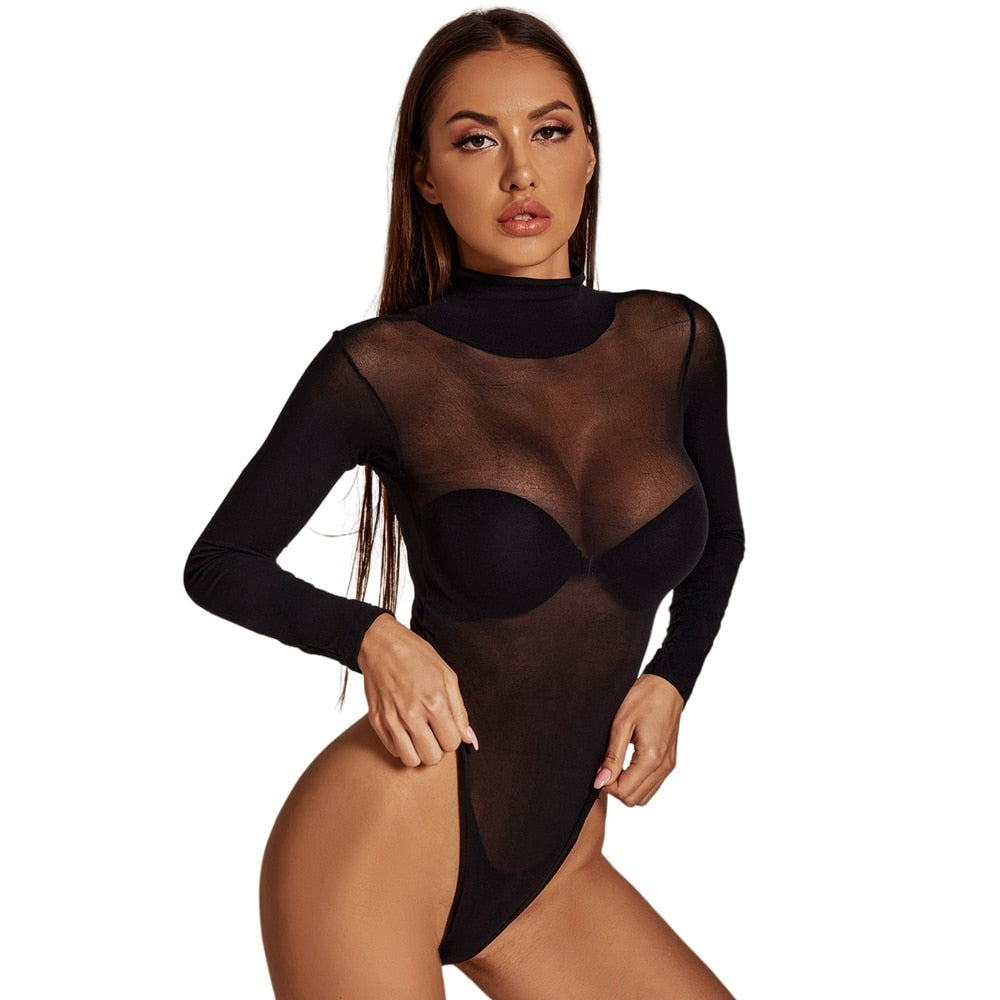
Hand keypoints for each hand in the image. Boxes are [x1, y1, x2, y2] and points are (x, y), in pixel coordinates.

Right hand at [357, 613, 478, 766]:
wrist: (380, 644)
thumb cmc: (417, 656)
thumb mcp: (447, 676)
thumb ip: (460, 711)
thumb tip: (470, 739)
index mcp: (434, 702)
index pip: (451, 743)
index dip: (452, 737)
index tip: (447, 726)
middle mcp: (412, 714)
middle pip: (432, 757)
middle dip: (437, 748)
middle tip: (435, 732)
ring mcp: (391, 720)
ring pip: (411, 760)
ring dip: (419, 751)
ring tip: (420, 735)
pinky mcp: (376, 722)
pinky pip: (393, 751)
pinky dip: (402, 746)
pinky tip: (405, 730)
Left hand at [592, 674, 683, 805]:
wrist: (667, 685)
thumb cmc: (644, 698)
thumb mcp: (621, 723)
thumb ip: (612, 756)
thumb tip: (600, 781)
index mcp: (652, 758)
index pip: (625, 792)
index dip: (606, 785)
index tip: (598, 770)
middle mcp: (664, 767)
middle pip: (635, 799)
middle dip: (616, 789)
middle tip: (605, 768)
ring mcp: (669, 765)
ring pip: (644, 796)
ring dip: (627, 787)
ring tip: (615, 766)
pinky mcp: (669, 762)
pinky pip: (652, 785)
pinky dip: (638, 782)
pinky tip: (627, 765)